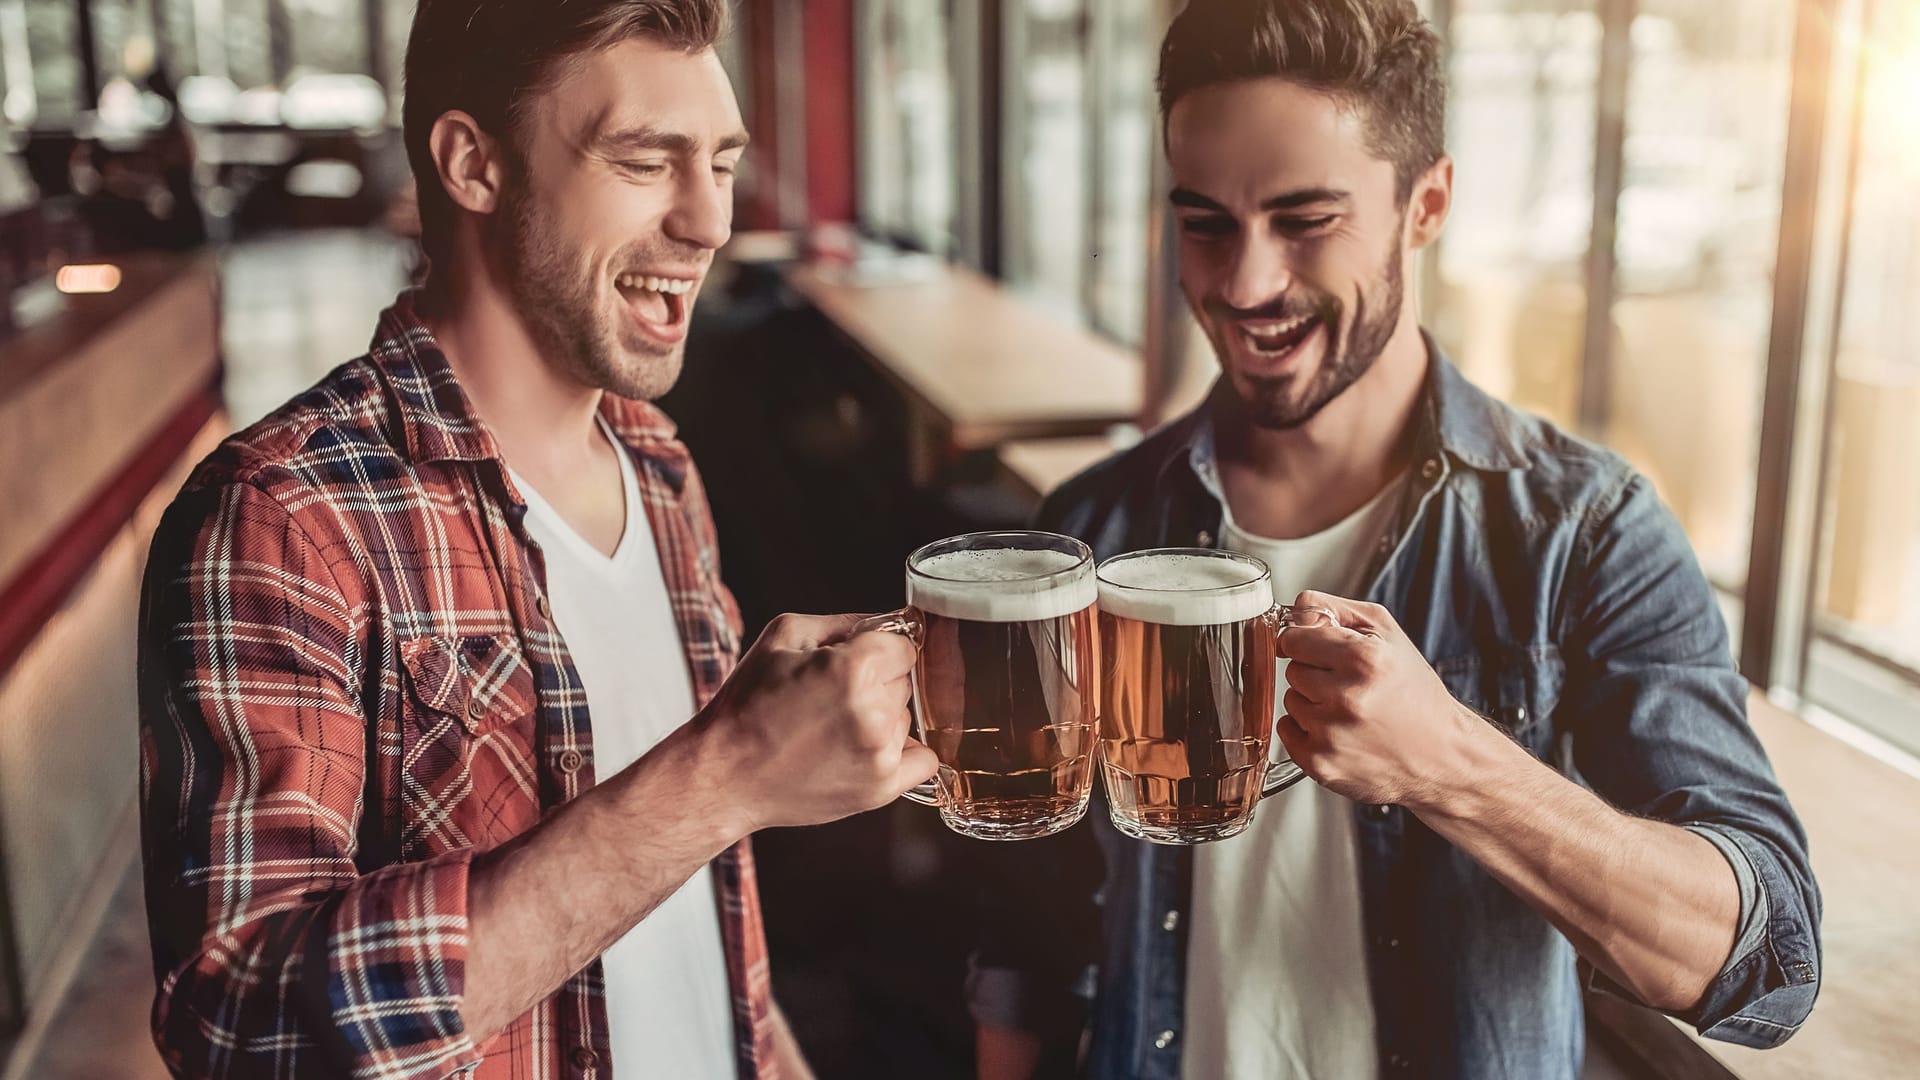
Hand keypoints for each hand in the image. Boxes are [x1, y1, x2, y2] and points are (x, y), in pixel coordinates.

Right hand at [698, 612, 936, 831]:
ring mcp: (880, 755)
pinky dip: (902, 753)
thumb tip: (895, 623)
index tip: (853, 661)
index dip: (876, 650)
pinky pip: (922, 761)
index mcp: (854, 668)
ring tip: (831, 729)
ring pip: (906, 717)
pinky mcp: (881, 789)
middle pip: (905, 681)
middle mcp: (874, 712)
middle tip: (830, 698)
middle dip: (877, 682)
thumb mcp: (785, 635)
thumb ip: (848, 621)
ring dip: (882, 718)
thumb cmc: (747, 702)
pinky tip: (865, 749)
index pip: (904, 646)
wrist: (724, 774)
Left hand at [1276, 591, 1491, 808]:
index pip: (1293, 638)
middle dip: (1316, 674)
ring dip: (1312, 703)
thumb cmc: (1416, 694)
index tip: (1324, 651)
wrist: (1442, 756)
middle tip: (1352, 686)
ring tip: (1351, 711)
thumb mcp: (1387, 633)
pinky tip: (1340, 731)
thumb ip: (1334, 609)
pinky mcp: (1321, 763)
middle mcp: (1346, 697)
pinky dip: (1306, 731)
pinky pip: (1287, 732)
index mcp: (1364, 659)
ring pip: (1290, 701)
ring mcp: (1331, 734)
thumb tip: (1295, 611)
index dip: (1308, 643)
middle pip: (1293, 670)